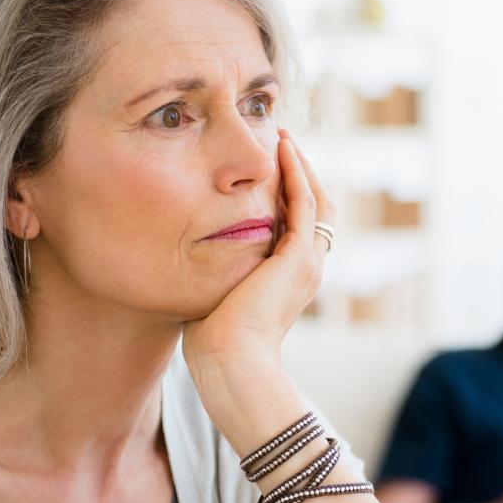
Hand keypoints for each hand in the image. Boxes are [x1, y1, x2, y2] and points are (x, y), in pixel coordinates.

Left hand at [182, 129, 332, 389]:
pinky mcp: (298, 257)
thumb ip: (214, 271)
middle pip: (315, 207)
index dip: (288, 194)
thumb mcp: (216, 295)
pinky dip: (298, 174)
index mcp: (290, 279)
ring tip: (284, 139)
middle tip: (281, 143)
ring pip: (316, 200)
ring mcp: (307, 262)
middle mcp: (307, 268)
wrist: (230, 363)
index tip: (268, 169)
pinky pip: (305, 203)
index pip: (298, 225)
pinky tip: (283, 150)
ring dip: (302, 166)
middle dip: (300, 173)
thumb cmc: (213, 341)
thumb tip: (185, 255)